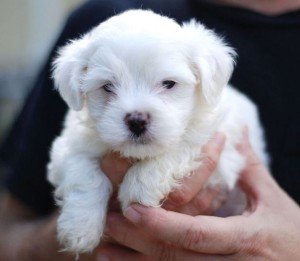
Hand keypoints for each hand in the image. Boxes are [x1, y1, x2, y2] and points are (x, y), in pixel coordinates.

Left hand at [102, 130, 299, 259]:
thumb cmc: (294, 234)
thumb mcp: (273, 200)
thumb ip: (248, 166)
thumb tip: (235, 131)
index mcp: (245, 238)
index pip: (195, 233)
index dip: (162, 223)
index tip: (133, 208)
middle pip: (175, 256)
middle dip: (138, 242)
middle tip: (108, 223)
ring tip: (104, 253)